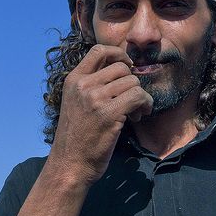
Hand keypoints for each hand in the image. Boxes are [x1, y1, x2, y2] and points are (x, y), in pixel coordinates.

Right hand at [47, 44, 152, 185]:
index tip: (128, 67)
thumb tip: (123, 70)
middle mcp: (83, 85)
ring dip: (140, 97)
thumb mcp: (76, 103)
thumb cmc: (77, 138)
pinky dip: (146, 104)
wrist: (70, 165)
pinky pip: (138, 96)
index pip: (99, 50)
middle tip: (132, 102)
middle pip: (122, 68)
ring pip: (133, 82)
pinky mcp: (109, 113)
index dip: (118, 54)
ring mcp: (95, 98)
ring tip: (134, 113)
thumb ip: (92, 86)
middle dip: (132, 83)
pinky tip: (139, 116)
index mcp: (73, 80)